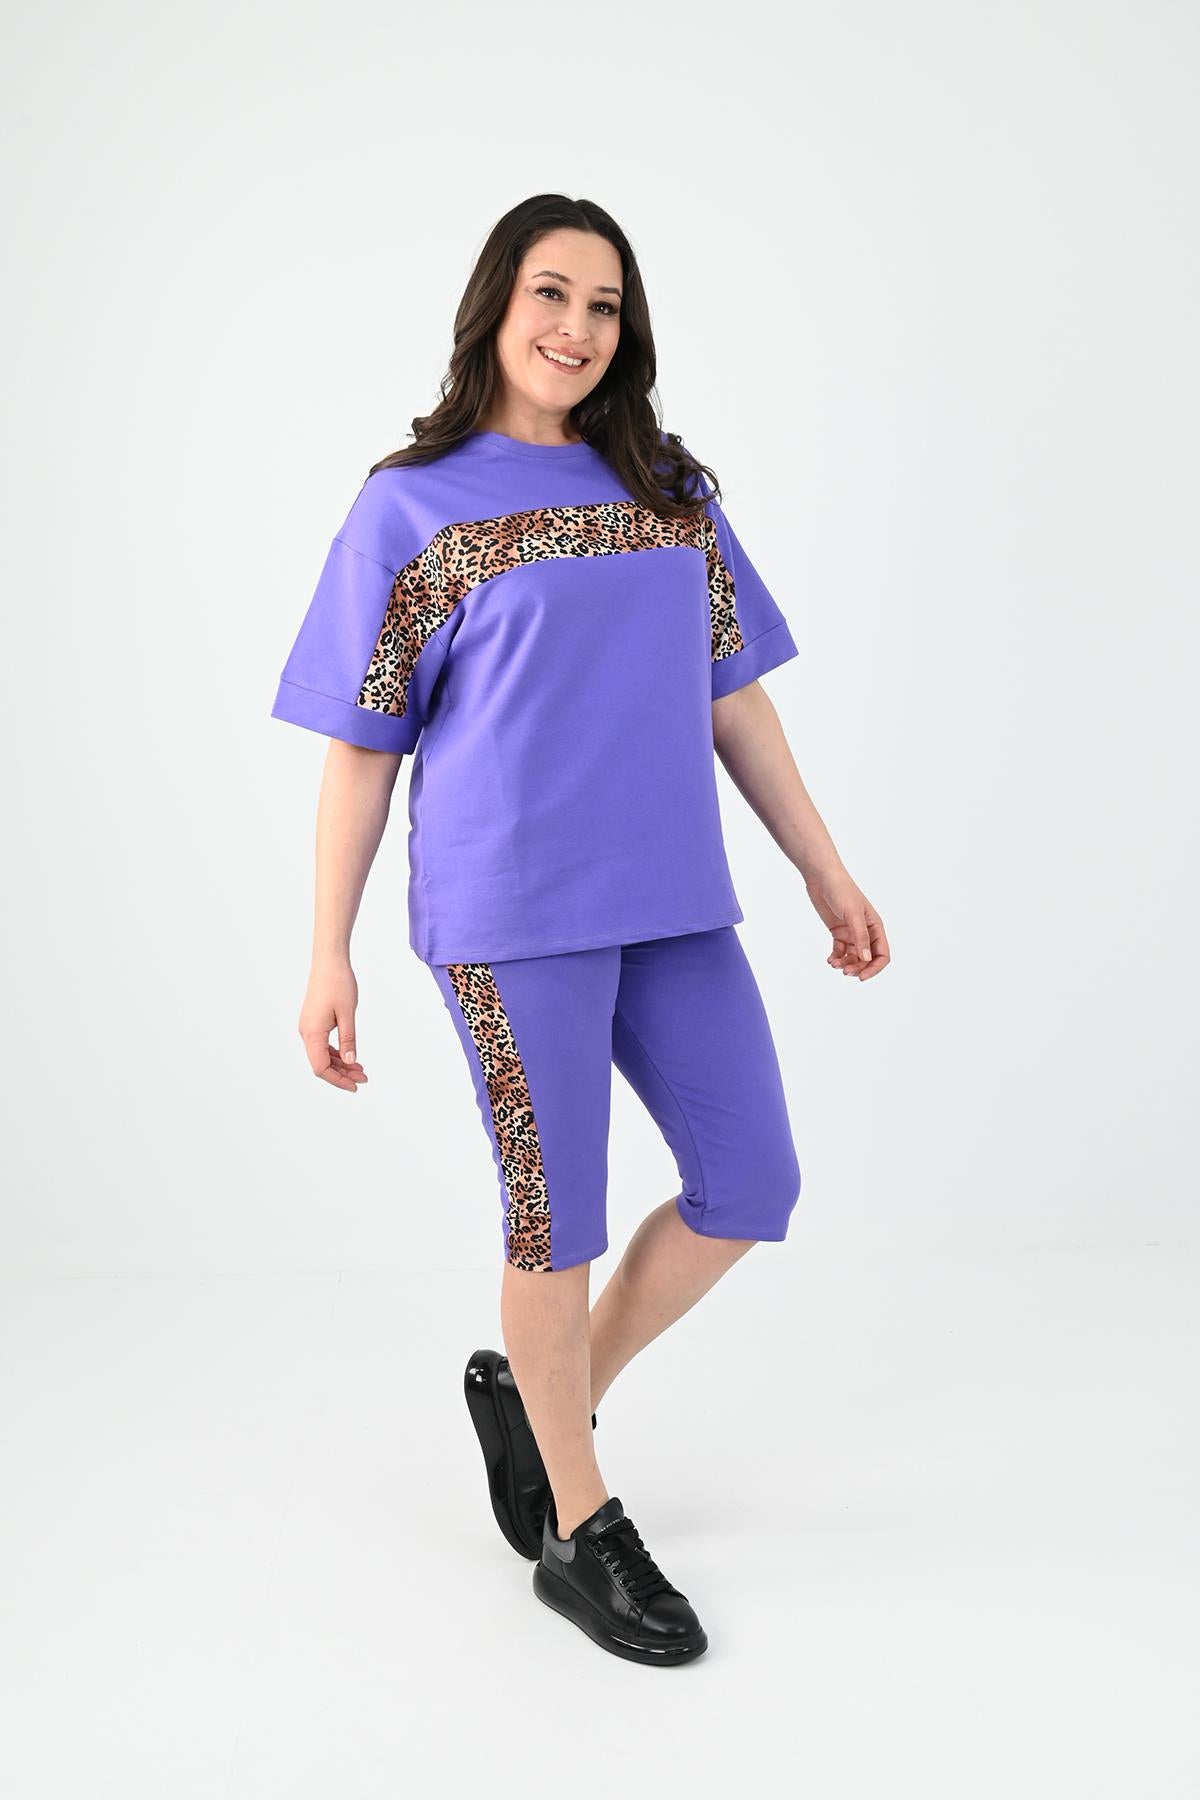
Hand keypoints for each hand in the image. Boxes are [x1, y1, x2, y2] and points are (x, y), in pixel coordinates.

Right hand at [298, 957, 368, 1090]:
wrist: (329, 962)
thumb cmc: (338, 983)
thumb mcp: (348, 1014)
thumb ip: (348, 1040)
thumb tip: (350, 1061)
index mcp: (312, 1033)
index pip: (321, 1068)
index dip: (337, 1080)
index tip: (355, 1085)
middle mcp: (306, 1032)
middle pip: (320, 1064)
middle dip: (341, 1074)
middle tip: (363, 1077)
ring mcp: (308, 1027)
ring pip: (321, 1055)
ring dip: (340, 1064)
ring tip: (360, 1068)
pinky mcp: (313, 1022)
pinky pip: (321, 1045)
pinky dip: (335, 1053)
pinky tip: (349, 1055)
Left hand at [805, 867, 890, 981]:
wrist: (822, 878)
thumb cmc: (841, 890)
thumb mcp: (852, 914)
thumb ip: (860, 936)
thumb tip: (866, 958)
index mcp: (875, 927)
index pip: (882, 955)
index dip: (874, 968)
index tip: (861, 977)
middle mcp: (865, 932)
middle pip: (867, 959)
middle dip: (858, 968)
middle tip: (844, 972)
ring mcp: (851, 932)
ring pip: (853, 957)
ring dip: (845, 964)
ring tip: (834, 964)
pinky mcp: (838, 932)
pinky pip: (840, 951)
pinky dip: (836, 958)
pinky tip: (830, 959)